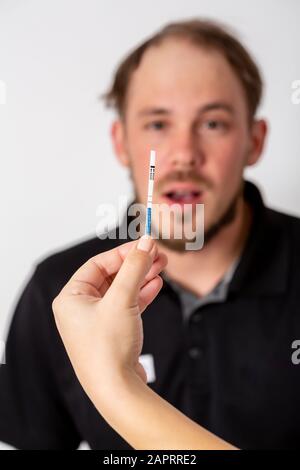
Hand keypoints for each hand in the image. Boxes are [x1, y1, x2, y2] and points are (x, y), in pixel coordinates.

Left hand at [52, 236, 167, 395]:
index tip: (146, 245)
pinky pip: (126, 306)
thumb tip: (147, 242)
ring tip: (161, 267)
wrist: (117, 390)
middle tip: (158, 255)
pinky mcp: (111, 332)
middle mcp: (79, 309)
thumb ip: (134, 267)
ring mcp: (96, 322)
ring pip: (120, 290)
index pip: (97, 264)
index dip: (123, 253)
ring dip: (141, 278)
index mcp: (71, 298)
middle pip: (110, 276)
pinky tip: (156, 285)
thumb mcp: (122, 299)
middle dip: (135, 265)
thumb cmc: (109, 346)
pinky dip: (141, 295)